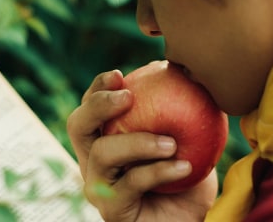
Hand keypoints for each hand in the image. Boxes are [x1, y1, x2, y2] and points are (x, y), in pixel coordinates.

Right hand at [68, 70, 217, 220]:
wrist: (194, 219)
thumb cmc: (187, 175)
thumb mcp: (187, 134)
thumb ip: (178, 104)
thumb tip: (177, 66)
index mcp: (105, 139)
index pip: (90, 107)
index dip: (98, 88)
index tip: (121, 74)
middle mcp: (95, 162)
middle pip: (78, 126)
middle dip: (99, 105)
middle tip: (129, 97)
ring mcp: (100, 187)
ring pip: (103, 153)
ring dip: (138, 141)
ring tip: (171, 142)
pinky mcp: (112, 210)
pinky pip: (131, 183)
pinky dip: (159, 170)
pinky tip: (185, 166)